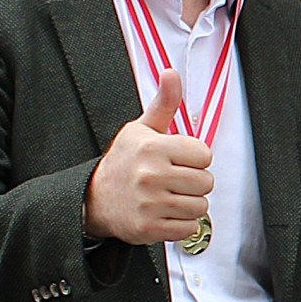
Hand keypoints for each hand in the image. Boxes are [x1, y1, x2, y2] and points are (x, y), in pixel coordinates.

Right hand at [84, 70, 213, 245]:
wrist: (94, 199)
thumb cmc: (124, 162)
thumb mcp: (141, 129)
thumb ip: (163, 104)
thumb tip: (171, 73)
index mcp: (152, 147)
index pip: (204, 155)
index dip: (195, 158)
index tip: (179, 160)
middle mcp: (150, 174)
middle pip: (206, 182)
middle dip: (195, 182)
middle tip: (174, 180)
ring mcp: (149, 203)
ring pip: (201, 207)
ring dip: (190, 204)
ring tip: (169, 197)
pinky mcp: (148, 228)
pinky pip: (189, 228)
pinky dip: (182, 224)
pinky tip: (165, 213)